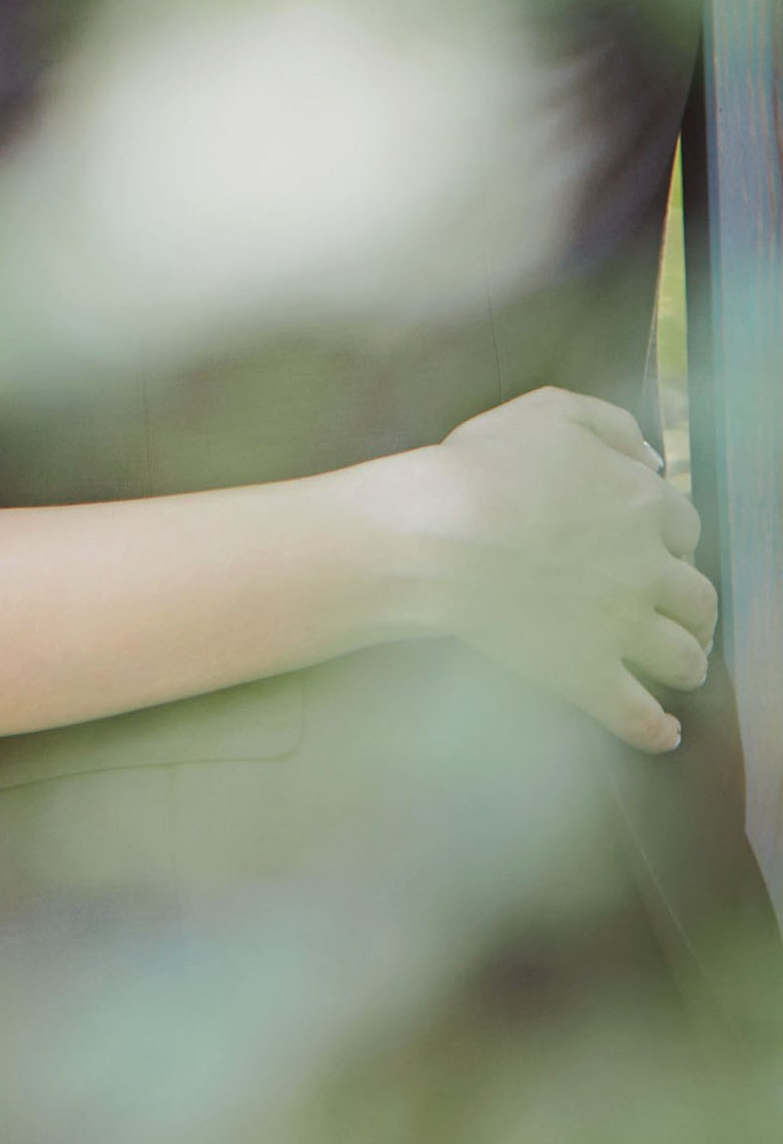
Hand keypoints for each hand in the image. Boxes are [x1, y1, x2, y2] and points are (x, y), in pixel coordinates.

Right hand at [389, 387, 715, 752]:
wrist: (445, 531)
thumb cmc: (486, 465)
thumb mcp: (549, 411)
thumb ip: (609, 425)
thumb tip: (654, 458)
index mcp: (641, 504)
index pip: (686, 526)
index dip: (672, 537)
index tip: (654, 545)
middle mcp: (647, 568)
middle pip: (699, 598)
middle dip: (693, 607)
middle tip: (674, 611)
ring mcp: (622, 626)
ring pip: (683, 658)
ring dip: (686, 664)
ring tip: (677, 668)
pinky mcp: (588, 674)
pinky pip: (637, 716)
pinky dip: (656, 730)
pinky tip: (663, 732)